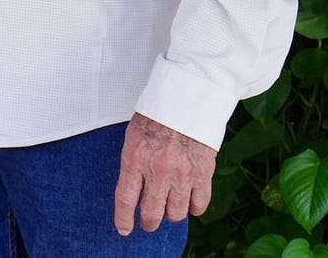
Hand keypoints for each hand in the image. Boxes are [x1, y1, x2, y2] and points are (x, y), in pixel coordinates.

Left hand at [113, 113, 215, 234]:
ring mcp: (182, 174)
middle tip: (149, 221)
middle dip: (149, 221)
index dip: (124, 219)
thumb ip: (134, 163)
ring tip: (169, 207)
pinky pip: (200, 204)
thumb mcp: (133, 136)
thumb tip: (134, 189)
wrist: (186, 98)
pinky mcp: (203, 173)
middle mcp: (158, 170)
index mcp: (135, 158)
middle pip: (152, 212)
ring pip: (177, 212)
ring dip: (172, 214)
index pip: (126, 199)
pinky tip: (190, 202)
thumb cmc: (156, 115)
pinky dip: (194, 208)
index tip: (124, 229)